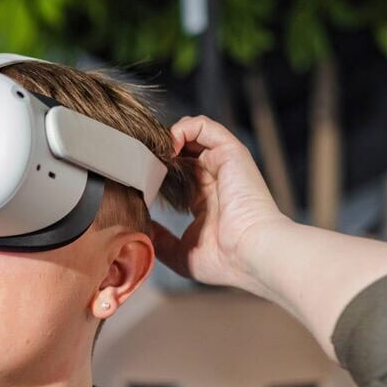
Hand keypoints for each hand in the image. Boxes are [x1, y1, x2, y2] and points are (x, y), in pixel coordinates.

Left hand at [151, 115, 289, 289]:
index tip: (134, 182)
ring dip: (166, 139)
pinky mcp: (230, 152)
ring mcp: (223, 164)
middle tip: (136, 165)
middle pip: (182, 152)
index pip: (177, 176)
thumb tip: (142, 230)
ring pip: (191, 134)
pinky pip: (203, 125)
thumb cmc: (224, 261)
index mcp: (205, 200)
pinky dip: (181, 130)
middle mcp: (215, 178)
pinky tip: (167, 150)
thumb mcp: (181, 254)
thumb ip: (161, 240)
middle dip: (157, 153)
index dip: (154, 174)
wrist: (252, 254)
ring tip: (151, 156)